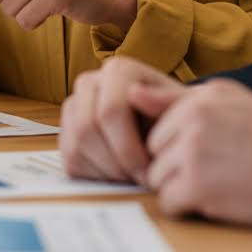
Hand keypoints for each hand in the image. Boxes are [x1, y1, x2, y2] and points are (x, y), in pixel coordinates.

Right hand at [60, 57, 186, 182]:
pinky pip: (70, 160)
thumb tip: (135, 93)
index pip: (110, 111)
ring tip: (133, 177)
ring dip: (106, 172)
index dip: (130, 149)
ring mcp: (74, 106)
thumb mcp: (184, 110)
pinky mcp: (66, 130)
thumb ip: (168, 101)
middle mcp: (89, 82)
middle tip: (140, 180)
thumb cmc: (178, 118)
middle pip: (87, 129)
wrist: (167, 127)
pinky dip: (95, 177)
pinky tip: (119, 175)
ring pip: (75, 146)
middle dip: (116, 164)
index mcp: (117, 71)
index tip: (152, 170)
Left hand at [140, 79, 251, 226]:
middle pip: (154, 152)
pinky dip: (186, 208)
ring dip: (179, 188)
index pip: (158, 126)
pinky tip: (213, 202)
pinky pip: (169, 202)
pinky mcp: (198, 185)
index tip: (199, 156)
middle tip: (209, 174)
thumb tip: (132, 92)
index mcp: (199, 96)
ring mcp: (193, 151)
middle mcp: (192, 118)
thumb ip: (179, 97)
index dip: (175, 147)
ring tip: (214, 187)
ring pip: (158, 177)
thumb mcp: (232, 100)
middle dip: (173, 167)